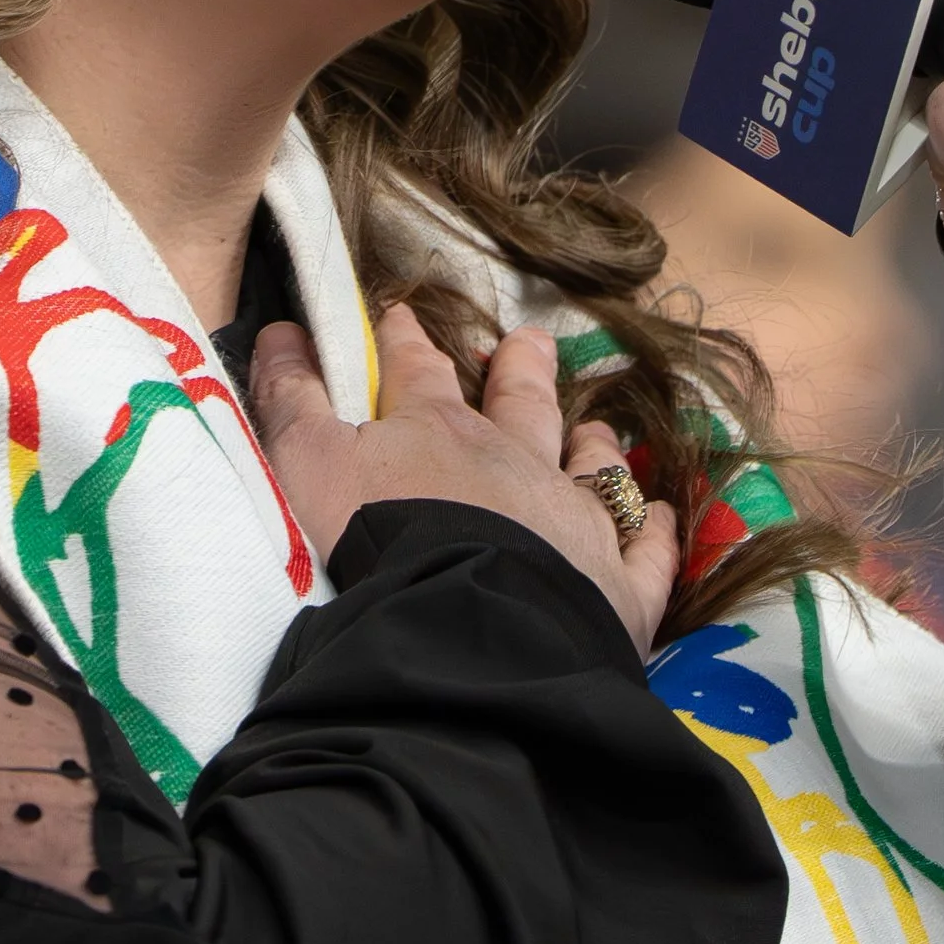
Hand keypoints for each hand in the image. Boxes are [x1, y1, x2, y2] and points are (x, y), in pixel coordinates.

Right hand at [249, 303, 679, 652]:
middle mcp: (515, 462)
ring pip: (590, 466)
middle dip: (520, 369)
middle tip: (531, 342)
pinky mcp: (616, 586)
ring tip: (598, 425)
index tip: (403, 316)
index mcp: (436, 432)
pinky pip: (646, 552)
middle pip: (519, 403)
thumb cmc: (372, 543)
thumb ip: (291, 400)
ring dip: (591, 443)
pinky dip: (655, 533)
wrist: (457, 627)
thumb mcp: (305, 465)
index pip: (417, 373)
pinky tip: (664, 518)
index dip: (407, 343)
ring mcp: (573, 520)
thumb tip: (279, 331)